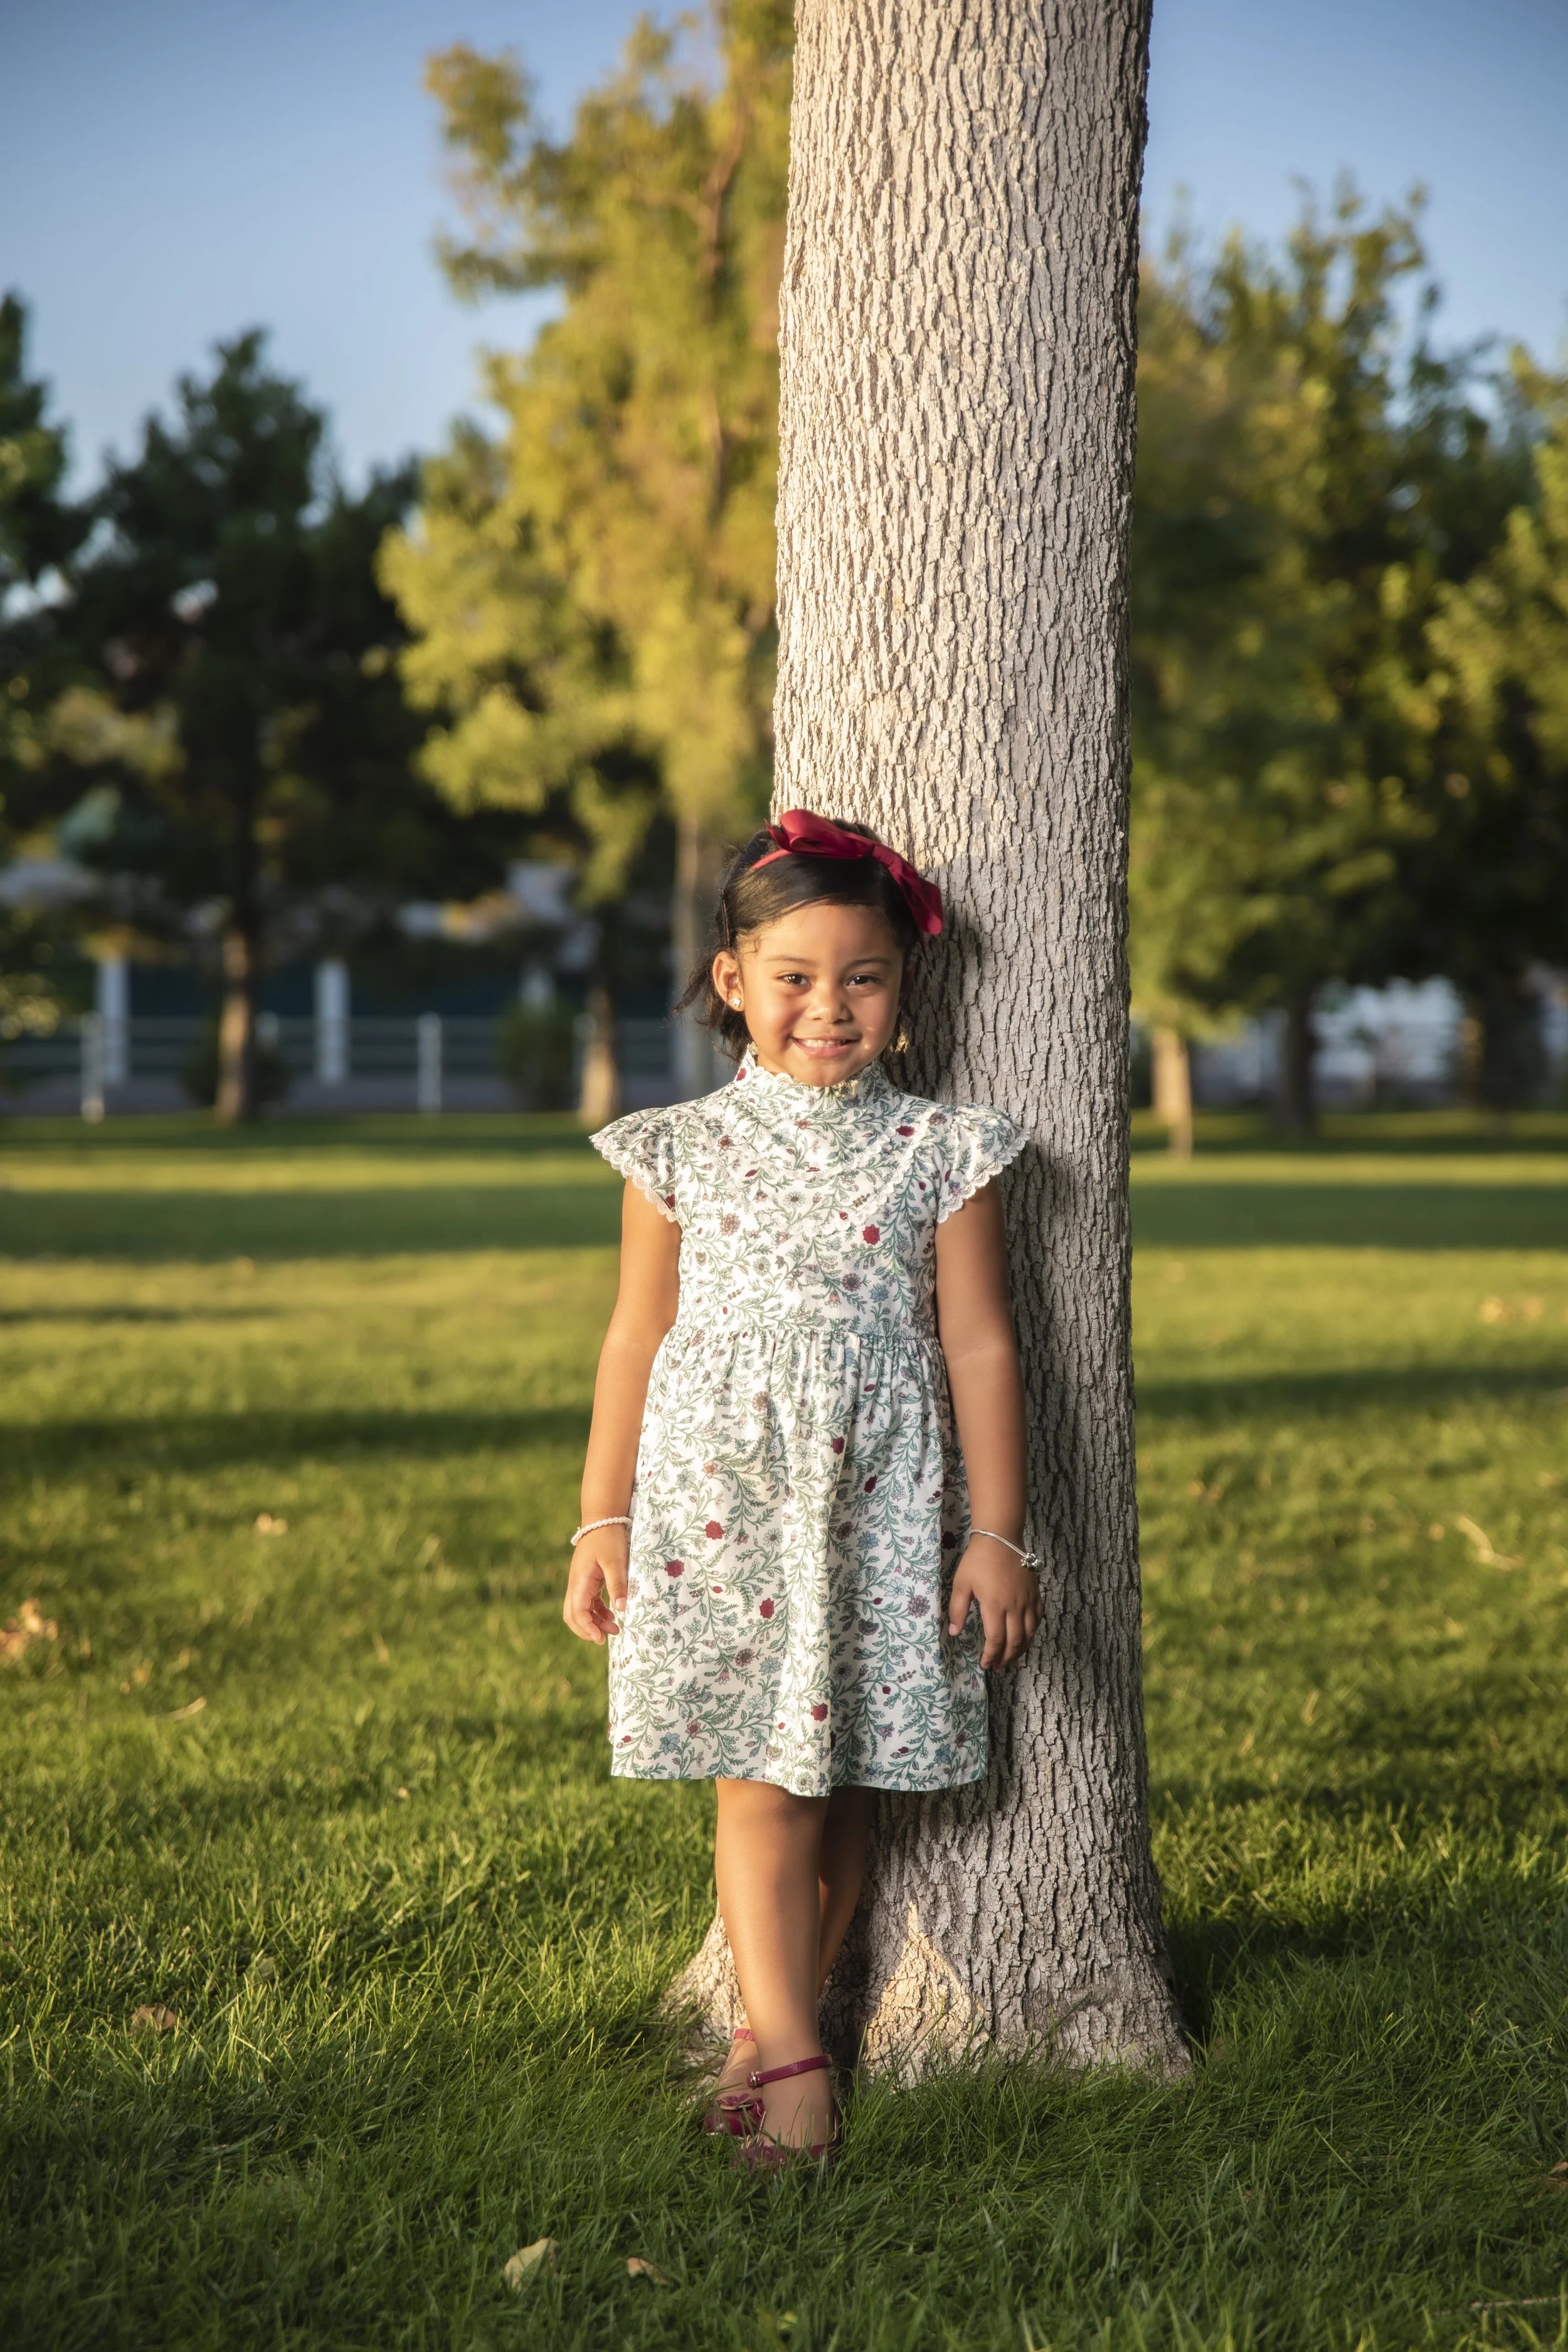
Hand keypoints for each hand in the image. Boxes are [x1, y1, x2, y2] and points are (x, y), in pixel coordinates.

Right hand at [563, 1525, 628, 1644]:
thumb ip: (618, 1584)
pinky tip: (612, 1614)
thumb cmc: (609, 1538)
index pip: (577, 1612)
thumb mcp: (616, 1561)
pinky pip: (589, 1602)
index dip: (587, 1628)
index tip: (601, 1638)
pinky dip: (598, 1612)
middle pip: (572, 1615)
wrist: (603, 1519)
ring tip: (615, 1629)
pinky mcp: (589, 1580)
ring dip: (594, 1622)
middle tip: (605, 1638)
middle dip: (587, 1630)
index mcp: (580, 1581)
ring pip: (581, 1610)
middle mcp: (576, 1584)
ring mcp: (581, 1582)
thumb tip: (621, 1609)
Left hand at [947, 1534, 1039, 1666]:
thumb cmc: (978, 1560)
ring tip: (1011, 1659)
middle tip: (998, 1668)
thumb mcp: (961, 1584)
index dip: (991, 1655)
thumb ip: (957, 1609)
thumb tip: (954, 1632)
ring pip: (1029, 1633)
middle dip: (1006, 1658)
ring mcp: (1028, 1601)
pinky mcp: (1035, 1594)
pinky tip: (1026, 1638)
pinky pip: (1038, 1619)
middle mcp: (1014, 1607)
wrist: (1001, 1538)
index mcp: (995, 1606)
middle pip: (1015, 1641)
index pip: (996, 1640)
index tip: (985, 1664)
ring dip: (1021, 1650)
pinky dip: (1033, 1633)